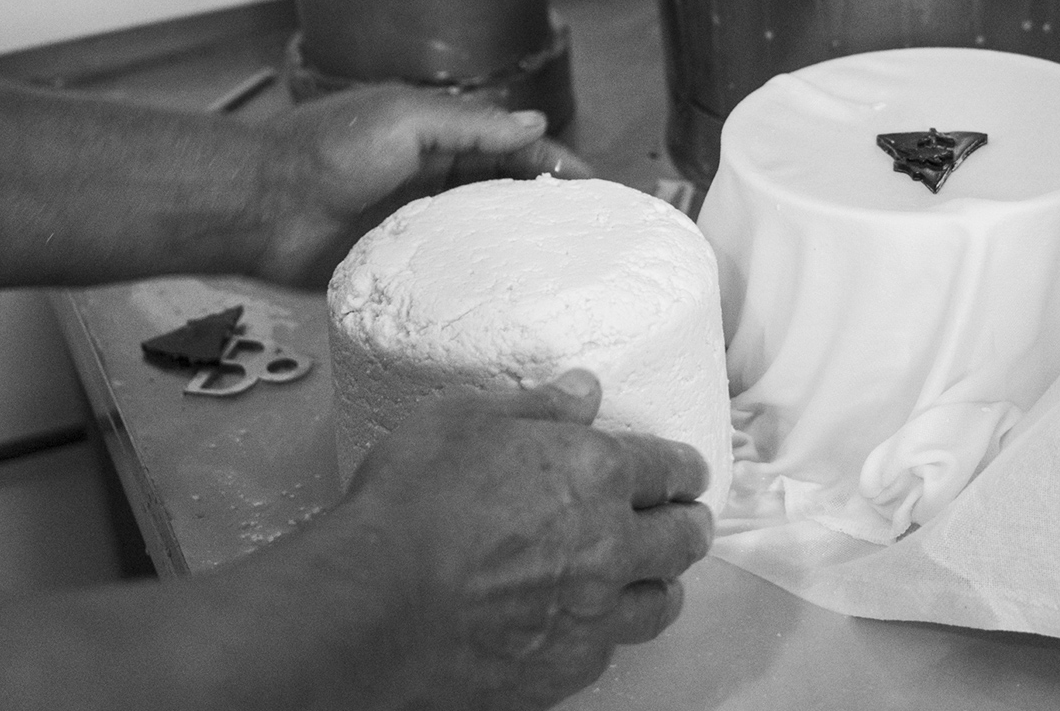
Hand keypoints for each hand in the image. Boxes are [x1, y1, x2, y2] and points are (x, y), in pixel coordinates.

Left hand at [252, 85, 591, 287]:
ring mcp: (418, 223)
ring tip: (567, 268)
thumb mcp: (406, 121)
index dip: (554, 163)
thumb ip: (471, 124)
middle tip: (592, 234)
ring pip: (483, 233)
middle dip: (547, 205)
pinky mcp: (399, 264)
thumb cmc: (326, 152)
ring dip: (519, 244)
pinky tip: (511, 295)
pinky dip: (481, 278)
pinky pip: (451, 271)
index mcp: (436, 134)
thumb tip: (535, 123)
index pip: (511, 145)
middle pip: (505, 189)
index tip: (595, 188)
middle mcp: (432, 177)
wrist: (258, 206)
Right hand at [334, 370, 713, 709]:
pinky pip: (609, 651)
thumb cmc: (409, 504)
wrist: (371, 606)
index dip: (684, 469)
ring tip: (653, 579)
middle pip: (682, 539)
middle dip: (688, 525)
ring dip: (660, 585)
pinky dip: (607, 634)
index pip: (670, 469)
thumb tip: (583, 391)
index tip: (688, 473)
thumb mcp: (464, 421)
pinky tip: (589, 626)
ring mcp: (592, 615)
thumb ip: (536, 406)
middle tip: (687, 522)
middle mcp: (611, 546)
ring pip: (658, 604)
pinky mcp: (563, 669)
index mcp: (596, 474)